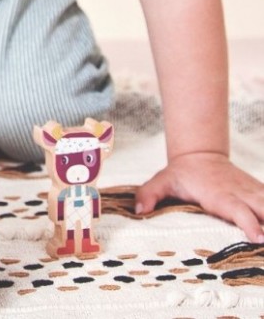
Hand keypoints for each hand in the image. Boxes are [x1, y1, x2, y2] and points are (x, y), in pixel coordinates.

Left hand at [136, 151, 263, 242]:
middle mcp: (241, 194)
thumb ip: (149, 194)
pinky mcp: (261, 194)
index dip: (248, 222)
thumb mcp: (162, 180)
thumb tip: (139, 211)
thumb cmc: (182, 174)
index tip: (258, 237)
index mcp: (220, 195)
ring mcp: (253, 193)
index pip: (237, 210)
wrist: (200, 154)